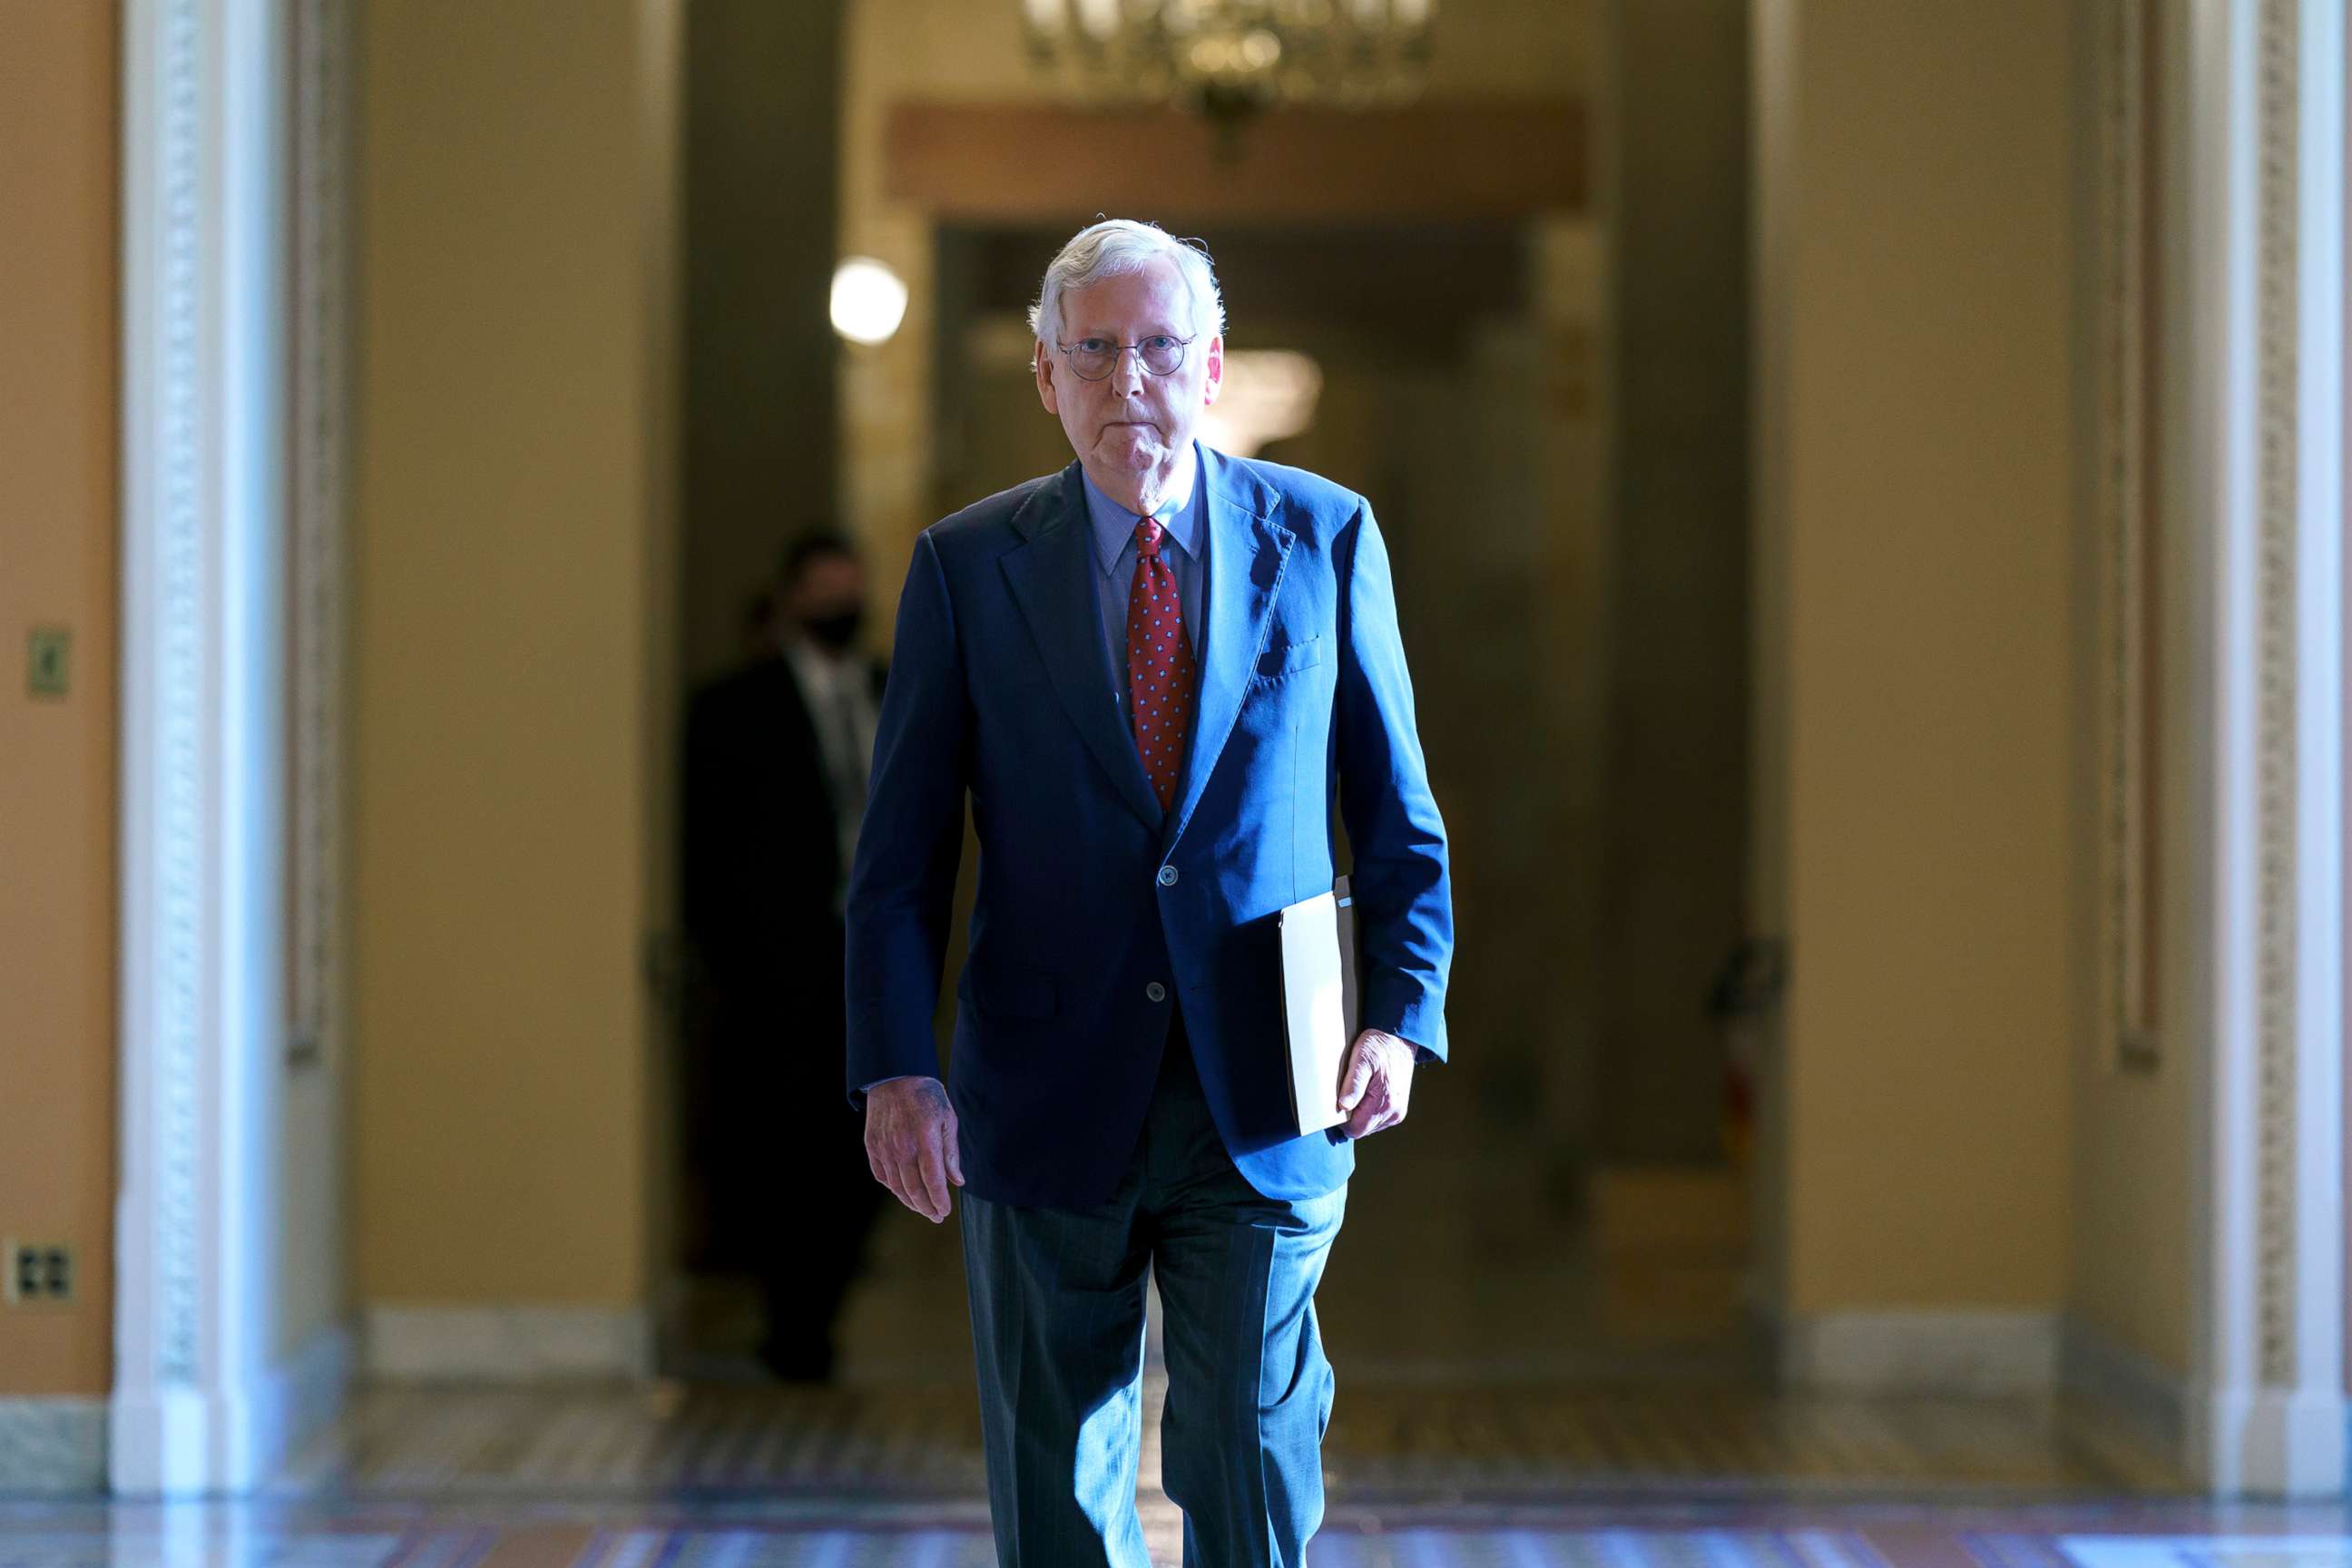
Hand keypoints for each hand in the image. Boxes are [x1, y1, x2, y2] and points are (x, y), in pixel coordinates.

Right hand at [863, 1075, 963, 1221]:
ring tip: (922, 1209)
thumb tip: (957, 1181)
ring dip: (910, 1202)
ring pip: (897, 1186)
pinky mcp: (872, 1146)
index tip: (945, 1211)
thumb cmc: (927, 1096)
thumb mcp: (947, 1118)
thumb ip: (951, 1152)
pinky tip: (903, 1193)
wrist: (894, 1077)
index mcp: (925, 1139)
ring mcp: (884, 1148)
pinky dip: (893, 1188)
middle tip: (936, 1216)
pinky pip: (882, 1176)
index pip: (933, 1180)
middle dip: (927, 1207)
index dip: (939, 1200)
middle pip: (914, 1189)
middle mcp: (902, 1147)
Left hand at [1337, 1028, 1416, 1138]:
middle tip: (1348, 1094)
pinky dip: (1369, 1111)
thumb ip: (1353, 1085)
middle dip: (1351, 1117)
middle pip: (1362, 1130)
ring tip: (1360, 1091)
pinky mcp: (1398, 1109)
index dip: (1342, 1121)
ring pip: (1369, 1126)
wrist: (1399, 1038)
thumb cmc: (1379, 1046)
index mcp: (1384, 1103)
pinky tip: (1367, 1093)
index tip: (1338, 1103)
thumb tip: (1343, 1106)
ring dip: (1360, 1114)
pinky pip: (1378, 1119)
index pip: (1355, 1129)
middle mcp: (1394, 1113)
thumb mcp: (1361, 1060)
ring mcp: (1398, 1112)